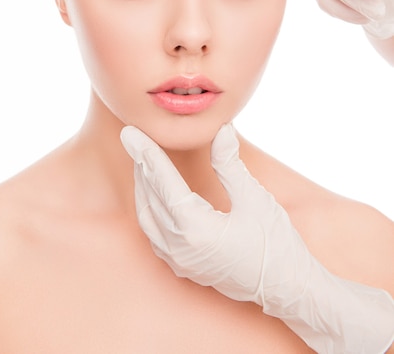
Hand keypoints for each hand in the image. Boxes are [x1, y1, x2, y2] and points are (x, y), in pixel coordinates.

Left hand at [121, 123, 393, 353]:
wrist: (290, 291)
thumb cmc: (276, 246)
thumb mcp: (255, 199)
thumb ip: (231, 164)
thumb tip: (222, 130)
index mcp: (194, 230)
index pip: (162, 182)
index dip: (146, 153)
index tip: (130, 132)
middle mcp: (180, 249)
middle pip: (150, 198)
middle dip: (142, 165)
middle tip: (134, 138)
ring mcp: (180, 262)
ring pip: (148, 218)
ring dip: (144, 188)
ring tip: (144, 161)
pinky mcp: (185, 268)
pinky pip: (155, 235)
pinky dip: (151, 209)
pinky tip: (155, 196)